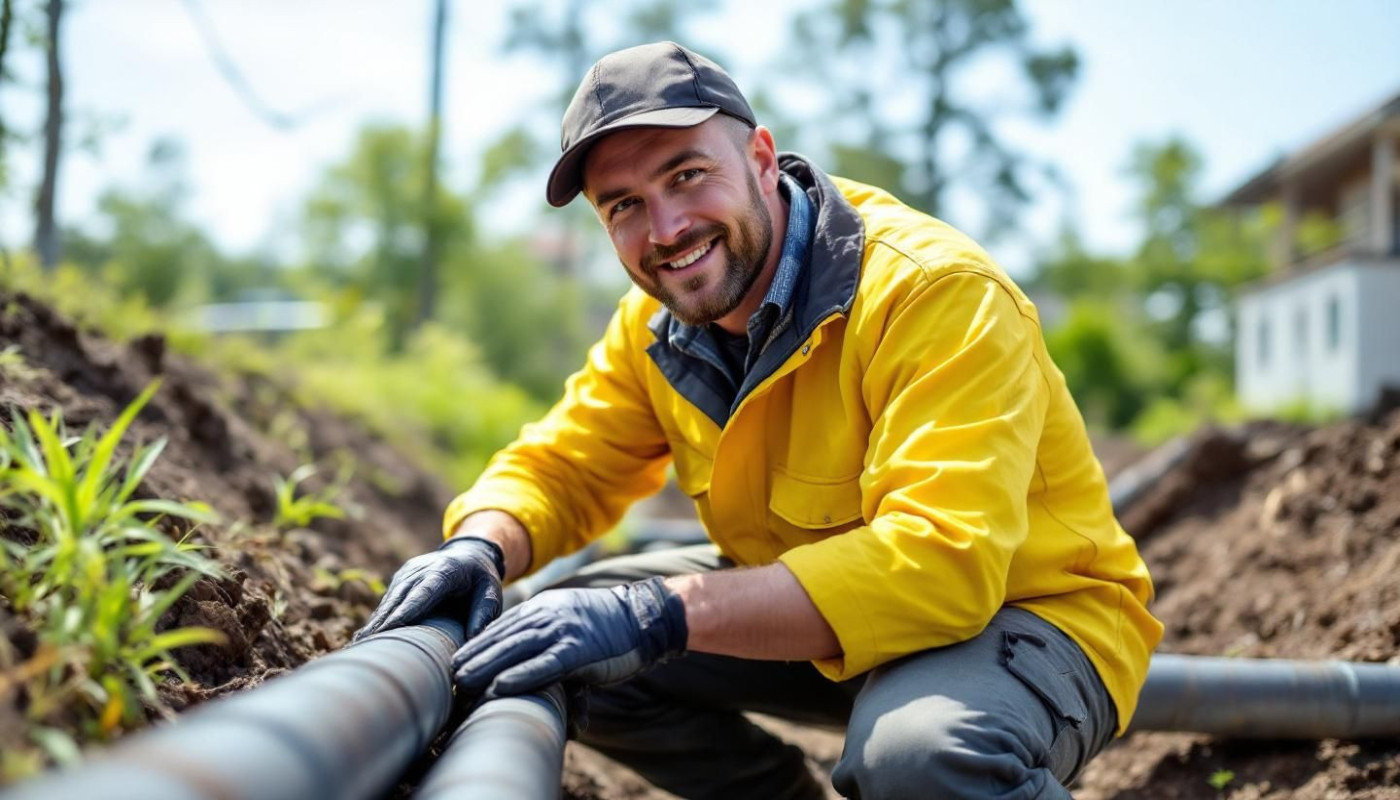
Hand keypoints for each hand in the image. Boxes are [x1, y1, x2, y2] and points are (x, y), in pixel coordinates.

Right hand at [354, 536, 505, 640]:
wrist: (469, 552)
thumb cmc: (481, 579)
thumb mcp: (491, 592)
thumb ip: (484, 613)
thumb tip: (472, 638)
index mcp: (446, 571)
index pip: (423, 593)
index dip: (405, 611)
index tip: (388, 629)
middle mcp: (422, 569)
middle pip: (400, 597)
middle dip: (382, 621)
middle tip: (365, 644)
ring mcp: (408, 573)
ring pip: (390, 599)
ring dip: (376, 621)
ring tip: (360, 645)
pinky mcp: (401, 579)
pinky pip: (389, 600)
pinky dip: (379, 618)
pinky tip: (365, 637)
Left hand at [451, 576, 687, 698]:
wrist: (645, 617)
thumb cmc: (607, 627)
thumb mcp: (569, 619)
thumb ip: (545, 634)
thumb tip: (524, 656)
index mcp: (543, 606)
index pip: (501, 625)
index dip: (477, 644)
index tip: (456, 661)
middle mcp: (548, 615)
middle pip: (502, 636)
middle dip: (474, 656)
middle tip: (450, 676)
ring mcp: (563, 631)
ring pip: (515, 649)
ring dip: (486, 667)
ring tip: (463, 683)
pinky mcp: (579, 650)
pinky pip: (543, 665)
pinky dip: (520, 676)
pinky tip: (499, 687)